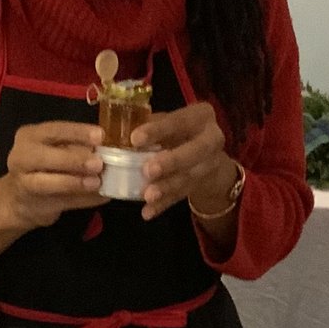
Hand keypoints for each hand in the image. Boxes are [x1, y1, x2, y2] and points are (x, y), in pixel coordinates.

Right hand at [1, 120, 104, 226]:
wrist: (20, 198)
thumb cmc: (44, 165)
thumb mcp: (54, 148)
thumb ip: (75, 146)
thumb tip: (107, 147)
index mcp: (30, 136)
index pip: (53, 130)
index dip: (77, 132)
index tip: (100, 135)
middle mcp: (22, 157)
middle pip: (45, 158)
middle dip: (74, 160)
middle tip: (98, 163)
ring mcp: (25, 184)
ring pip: (48, 183)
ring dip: (75, 183)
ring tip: (97, 183)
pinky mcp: (36, 206)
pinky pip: (61, 202)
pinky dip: (83, 200)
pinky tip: (101, 196)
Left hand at [131, 101, 235, 221]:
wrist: (207, 153)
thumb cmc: (177, 131)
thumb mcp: (167, 122)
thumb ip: (149, 125)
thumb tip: (116, 132)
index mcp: (200, 116)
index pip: (179, 121)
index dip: (157, 130)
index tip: (135, 139)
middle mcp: (212, 139)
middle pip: (195, 151)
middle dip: (171, 162)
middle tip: (147, 170)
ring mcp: (211, 164)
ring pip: (189, 177)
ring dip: (167, 187)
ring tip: (147, 195)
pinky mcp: (202, 184)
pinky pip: (182, 195)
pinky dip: (164, 204)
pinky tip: (148, 212)